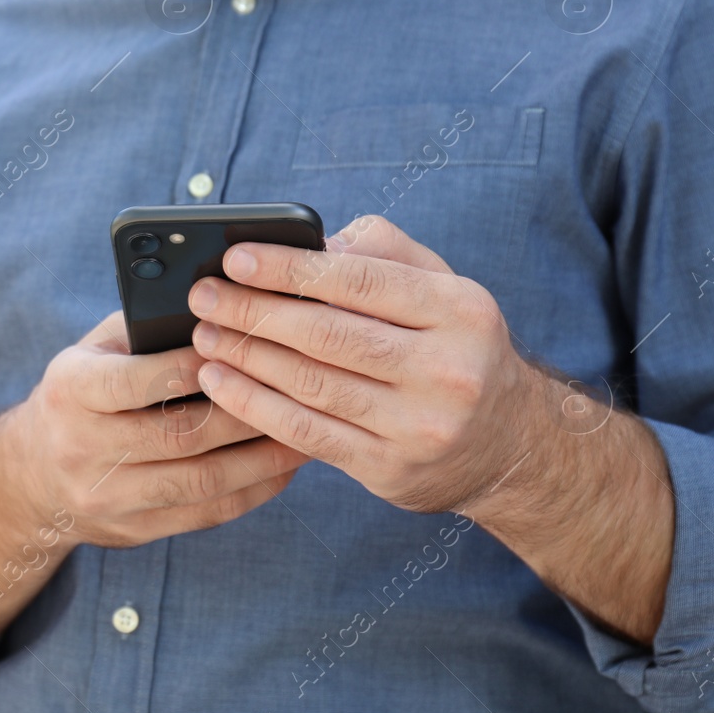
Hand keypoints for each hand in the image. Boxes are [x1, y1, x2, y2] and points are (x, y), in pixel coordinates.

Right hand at [3, 312, 307, 548]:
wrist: (32, 475)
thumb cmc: (82, 392)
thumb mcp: (94, 350)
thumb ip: (147, 329)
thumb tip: (223, 311)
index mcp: (71, 390)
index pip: (136, 380)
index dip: (192, 366)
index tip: (240, 345)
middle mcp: (82, 448)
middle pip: (178, 435)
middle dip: (243, 412)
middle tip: (293, 390)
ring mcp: (107, 497)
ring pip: (199, 481)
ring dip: (260, 458)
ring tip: (302, 430)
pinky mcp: (134, 530)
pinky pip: (206, 513)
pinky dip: (253, 490)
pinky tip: (283, 467)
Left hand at [188, 215, 548, 514]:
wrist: (510, 444)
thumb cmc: (454, 346)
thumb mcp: (443, 287)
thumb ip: (383, 252)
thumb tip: (313, 243)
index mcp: (459, 310)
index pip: (359, 280)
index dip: (289, 269)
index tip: (235, 258)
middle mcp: (446, 370)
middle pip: (327, 335)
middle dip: (254, 312)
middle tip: (204, 297)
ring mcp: (419, 426)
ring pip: (311, 385)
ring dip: (245, 357)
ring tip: (204, 336)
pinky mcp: (390, 469)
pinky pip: (307, 434)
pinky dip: (254, 406)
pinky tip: (220, 384)